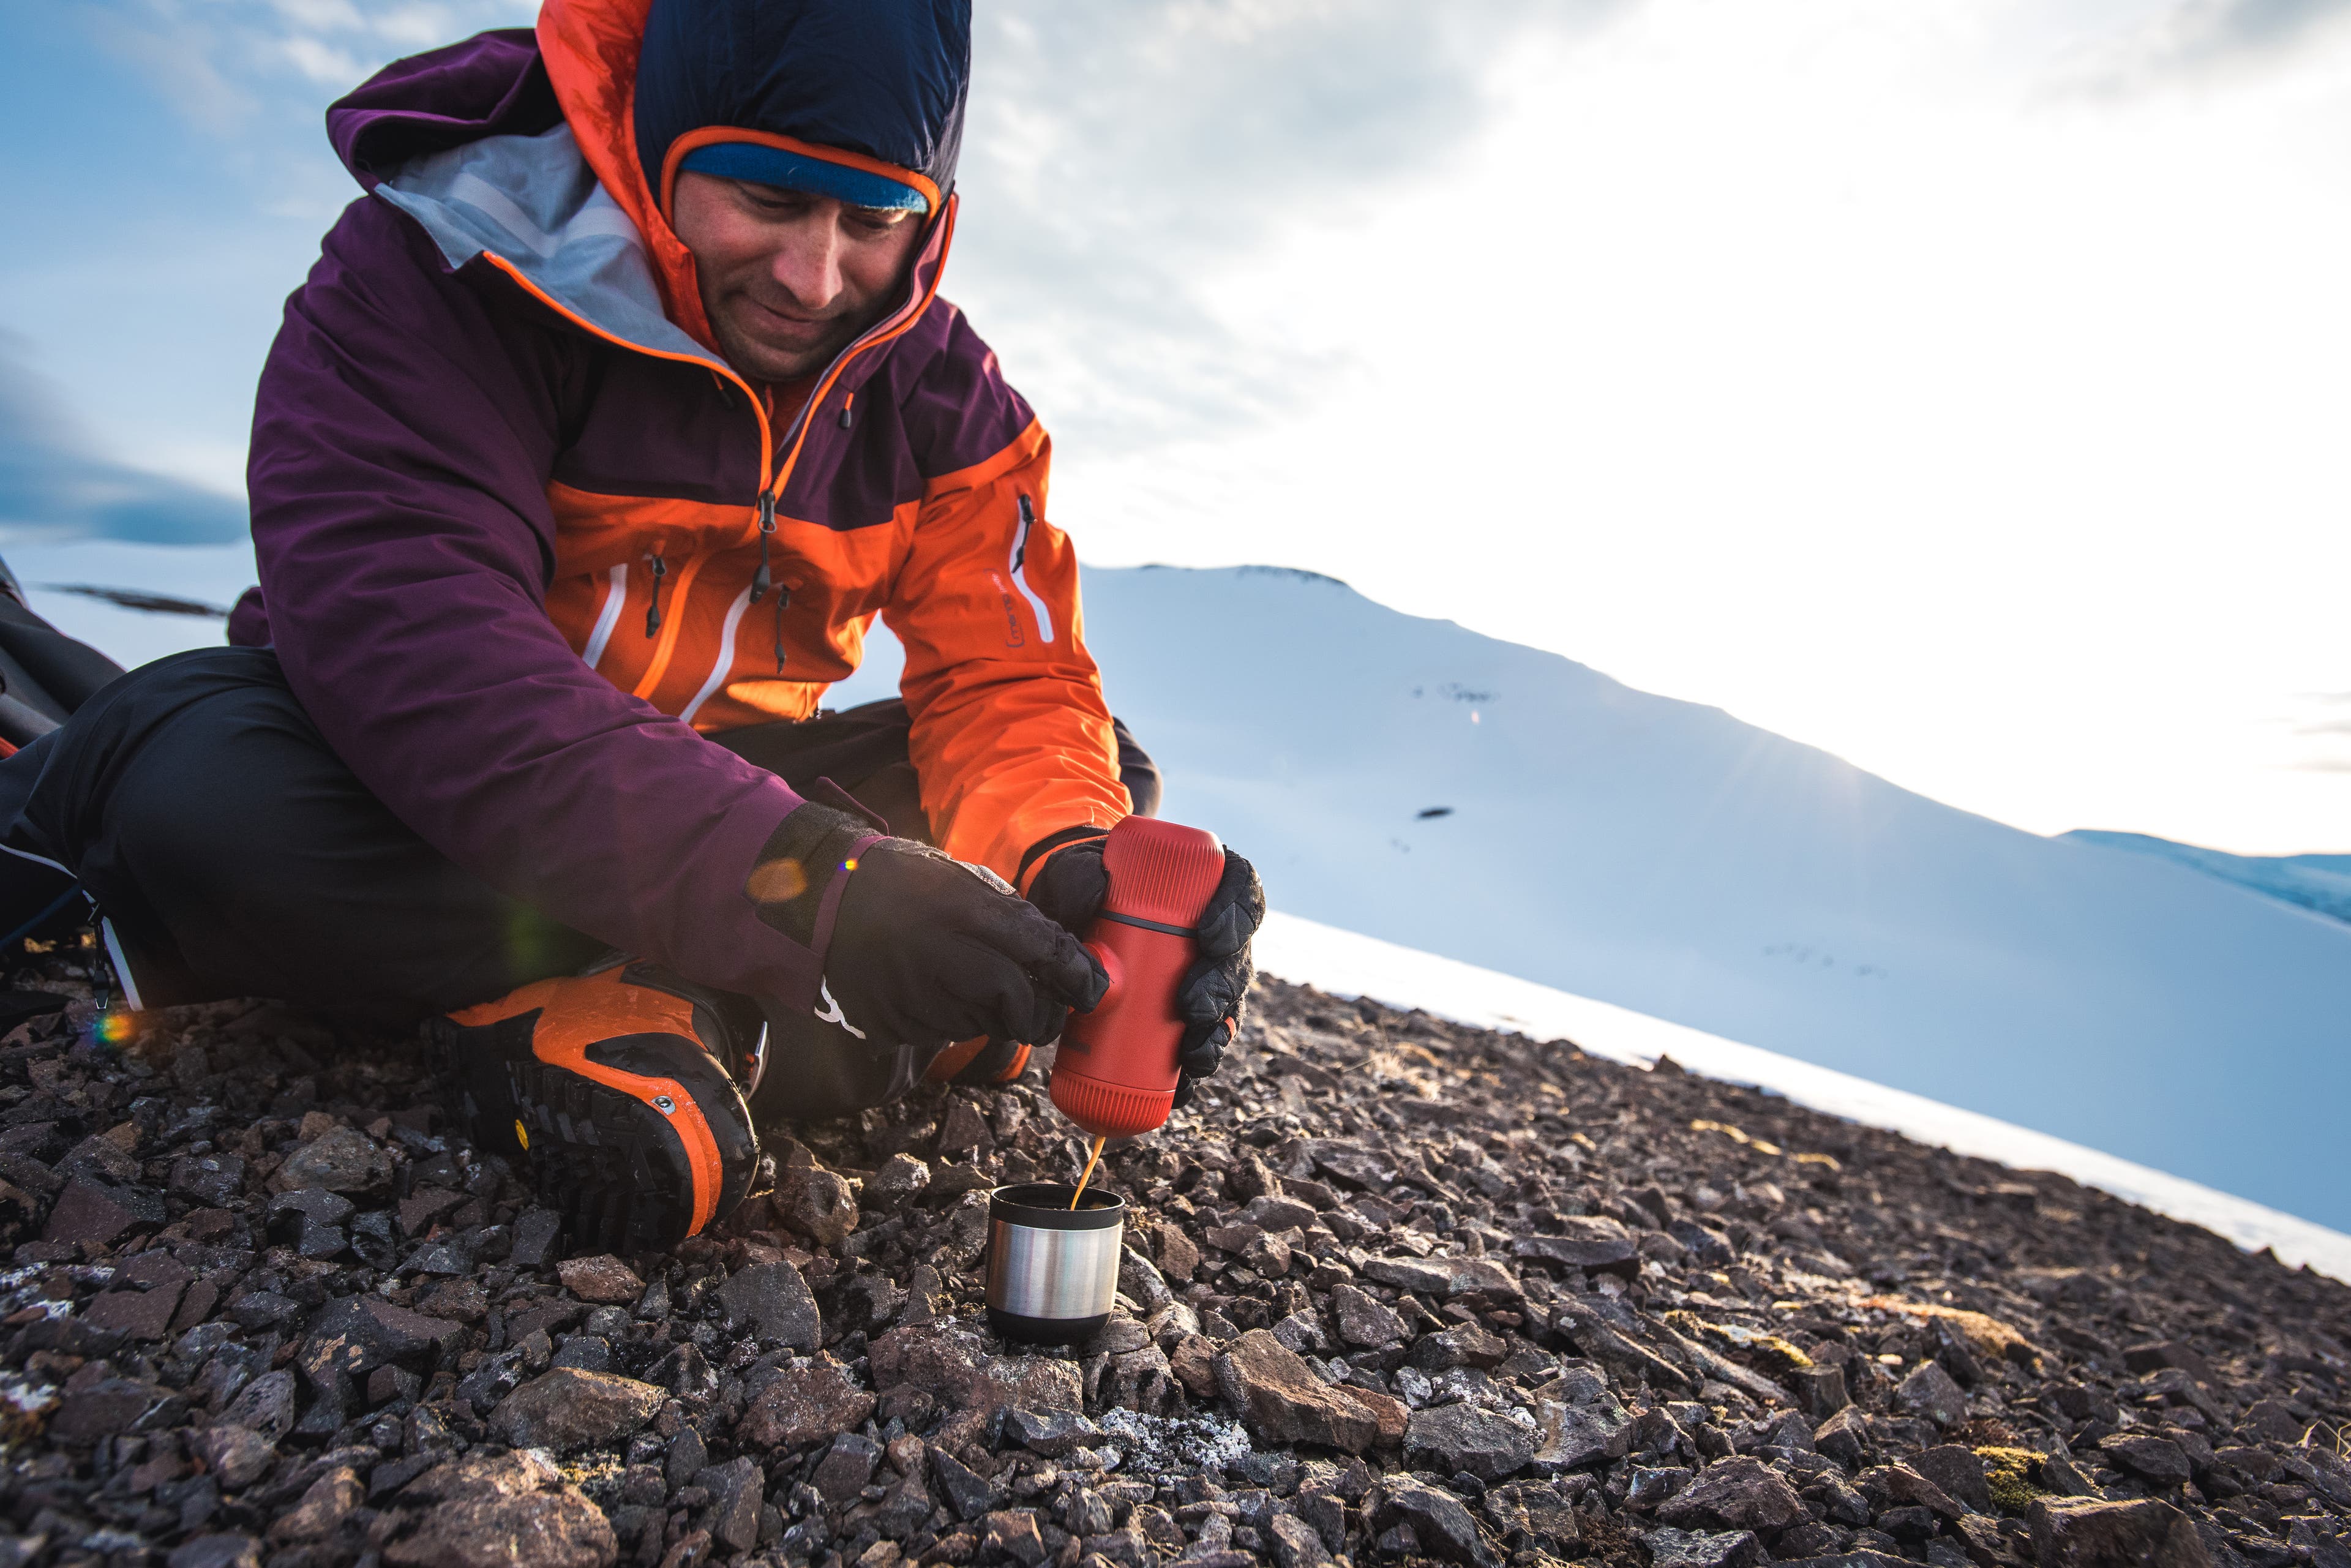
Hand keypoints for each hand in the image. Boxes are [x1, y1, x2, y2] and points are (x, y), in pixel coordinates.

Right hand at [826, 837, 1106, 1051]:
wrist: (819, 899)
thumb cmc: (900, 881)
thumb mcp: (962, 880)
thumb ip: (1011, 918)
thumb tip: (1060, 955)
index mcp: (967, 912)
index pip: (1044, 952)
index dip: (1076, 975)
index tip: (1094, 987)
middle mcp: (946, 958)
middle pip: (1022, 1006)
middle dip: (1040, 1010)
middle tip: (1042, 1002)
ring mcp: (918, 998)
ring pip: (987, 1025)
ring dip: (995, 1012)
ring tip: (967, 979)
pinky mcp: (895, 1025)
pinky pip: (946, 1032)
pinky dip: (953, 1018)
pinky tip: (932, 988)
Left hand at [1027, 833, 1262, 1104]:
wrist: (1066, 922)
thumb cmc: (1077, 889)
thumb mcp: (1069, 873)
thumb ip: (1075, 878)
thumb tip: (1096, 893)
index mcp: (1202, 881)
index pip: (1241, 889)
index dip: (1239, 915)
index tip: (1210, 937)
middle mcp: (1215, 927)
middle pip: (1237, 956)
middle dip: (1222, 987)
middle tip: (1192, 1004)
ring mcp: (1206, 971)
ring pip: (1228, 1002)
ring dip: (1216, 1032)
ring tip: (1192, 1051)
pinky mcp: (1189, 1010)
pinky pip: (1205, 1037)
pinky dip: (1197, 1060)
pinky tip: (1186, 1081)